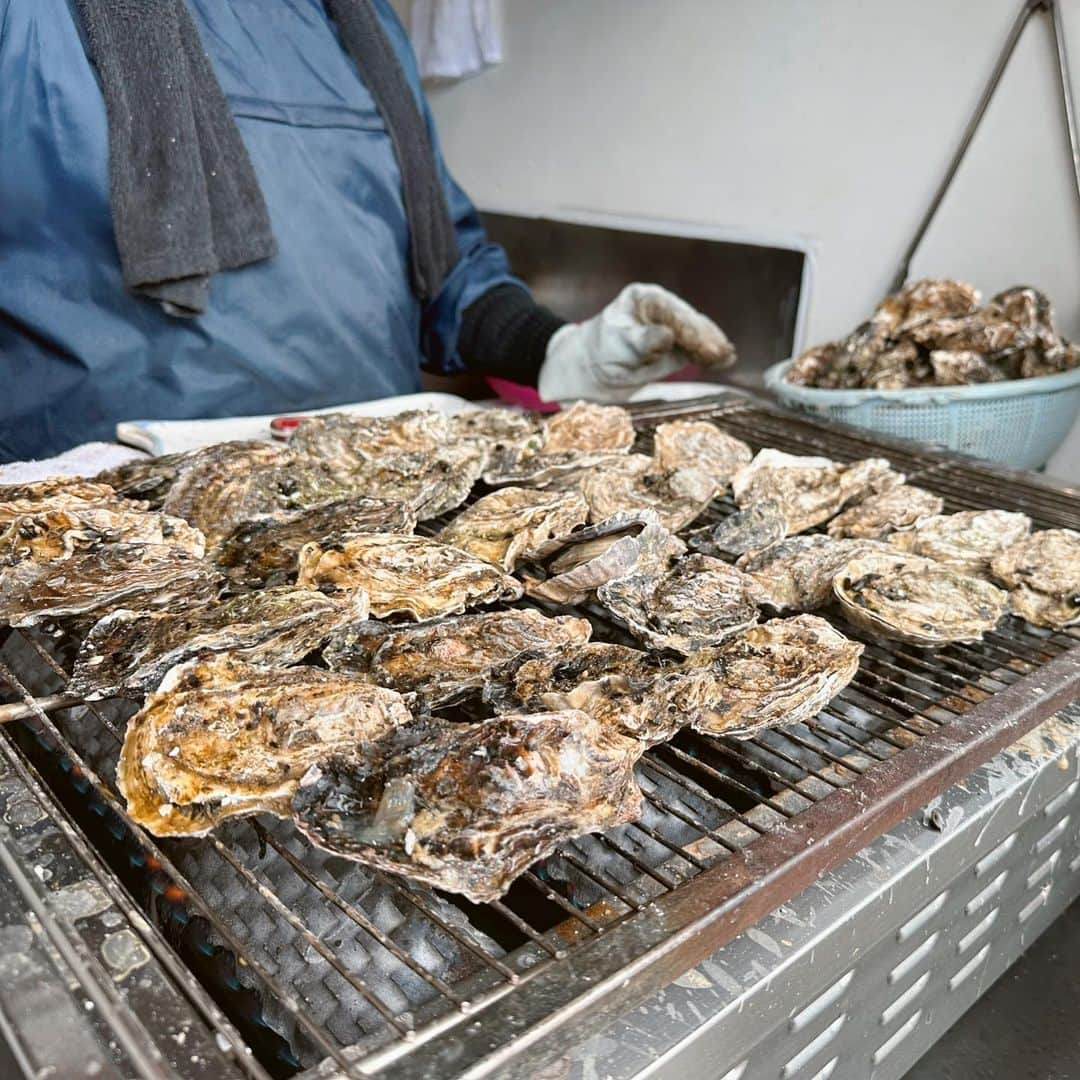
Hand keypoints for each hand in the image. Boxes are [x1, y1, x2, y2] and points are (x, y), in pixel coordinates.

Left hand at [537, 283, 735, 402]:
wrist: (592, 370)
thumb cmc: (601, 352)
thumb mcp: (617, 345)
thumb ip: (643, 341)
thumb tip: (668, 337)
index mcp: (645, 298)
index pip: (673, 314)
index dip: (689, 330)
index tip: (701, 346)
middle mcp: (662, 308)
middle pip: (690, 322)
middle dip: (705, 338)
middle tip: (719, 354)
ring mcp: (672, 326)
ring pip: (698, 334)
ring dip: (712, 346)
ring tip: (727, 357)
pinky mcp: (677, 345)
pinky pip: (697, 348)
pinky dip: (710, 353)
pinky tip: (726, 359)